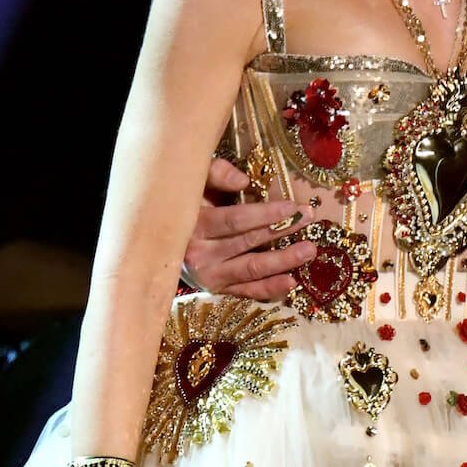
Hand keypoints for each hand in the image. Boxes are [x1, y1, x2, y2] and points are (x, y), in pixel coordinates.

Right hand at [181, 158, 313, 301]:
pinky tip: (292, 282)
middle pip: (249, 242)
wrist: (157, 243)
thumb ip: (215, 174)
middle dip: (282, 229)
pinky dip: (269, 288)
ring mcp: (209, 275)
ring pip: (251, 268)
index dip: (265, 214)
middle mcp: (200, 254)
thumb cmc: (182, 206)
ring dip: (283, 261)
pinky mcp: (216, 289)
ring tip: (309, 250)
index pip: (235, 221)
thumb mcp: (192, 184)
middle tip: (308, 218)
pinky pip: (246, 291)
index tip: (292, 206)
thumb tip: (243, 181)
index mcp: (194, 226)